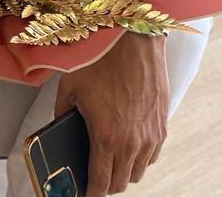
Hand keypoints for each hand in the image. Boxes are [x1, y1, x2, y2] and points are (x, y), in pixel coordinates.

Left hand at [54, 32, 168, 195]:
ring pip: (138, 172)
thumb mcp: (70, 86)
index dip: (91, 194)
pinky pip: (152, 155)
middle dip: (105, 183)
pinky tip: (128, 144)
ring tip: (110, 159)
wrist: (134, 39)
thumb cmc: (101, 58)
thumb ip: (62, 113)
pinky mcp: (162, 125)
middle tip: (94, 174)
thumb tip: (59, 127)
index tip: (85, 194)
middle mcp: (131, 142)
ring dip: (123, 171)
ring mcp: (150, 135)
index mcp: (106, 136)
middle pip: (120, 183)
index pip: (100, 183)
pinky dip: (140, 156)